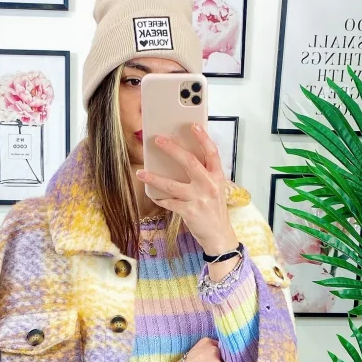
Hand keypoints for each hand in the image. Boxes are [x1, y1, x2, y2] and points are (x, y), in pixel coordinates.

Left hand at [137, 124, 237, 258]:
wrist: (219, 236)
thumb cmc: (215, 210)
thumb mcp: (216, 189)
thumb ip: (204, 174)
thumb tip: (183, 158)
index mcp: (218, 177)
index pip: (212, 152)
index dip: (203, 137)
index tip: (193, 126)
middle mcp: (209, 185)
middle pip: (189, 162)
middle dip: (171, 149)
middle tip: (158, 140)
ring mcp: (199, 199)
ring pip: (172, 184)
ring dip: (154, 177)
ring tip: (141, 172)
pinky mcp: (189, 212)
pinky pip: (169, 202)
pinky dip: (160, 198)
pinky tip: (152, 194)